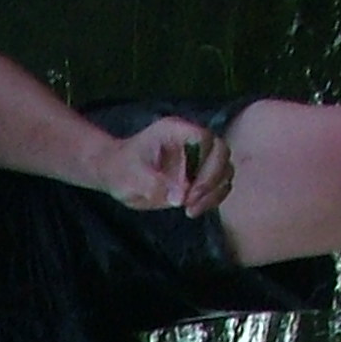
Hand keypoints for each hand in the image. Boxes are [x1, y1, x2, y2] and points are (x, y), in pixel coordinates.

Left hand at [103, 112, 232, 216]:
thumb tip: (181, 198)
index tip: (186, 189)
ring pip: (225, 170)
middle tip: (189, 202)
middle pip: (221, 152)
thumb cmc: (120, 169)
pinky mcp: (198, 176)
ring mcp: (197, 158)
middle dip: (211, 180)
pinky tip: (192, 211)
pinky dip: (212, 200)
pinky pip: (218, 185)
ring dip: (214, 193)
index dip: (202, 163)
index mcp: (175, 130)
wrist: (116, 173)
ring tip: (191, 210)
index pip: (204, 138)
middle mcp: (191, 141)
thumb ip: (154, 184)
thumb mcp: (130, 176)